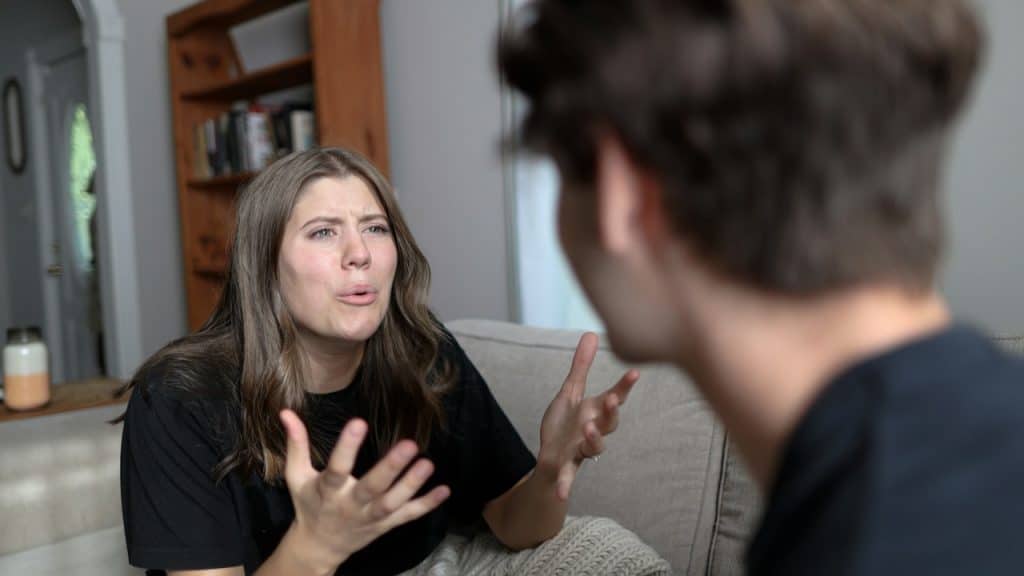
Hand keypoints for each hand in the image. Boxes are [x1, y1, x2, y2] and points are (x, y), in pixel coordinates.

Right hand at [278, 410, 449, 570]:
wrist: (319, 547)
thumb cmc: (309, 504)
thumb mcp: (297, 476)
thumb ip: (296, 444)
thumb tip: (286, 412)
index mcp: (327, 491)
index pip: (336, 468)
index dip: (346, 447)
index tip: (358, 422)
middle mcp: (350, 506)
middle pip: (371, 489)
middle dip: (390, 469)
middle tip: (409, 444)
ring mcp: (370, 518)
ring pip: (392, 504)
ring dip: (411, 485)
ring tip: (428, 464)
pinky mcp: (385, 525)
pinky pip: (408, 516)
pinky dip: (426, 505)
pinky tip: (444, 490)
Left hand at [538, 332, 638, 500]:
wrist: (550, 454)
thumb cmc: (564, 423)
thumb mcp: (570, 392)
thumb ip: (581, 365)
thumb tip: (591, 333)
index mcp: (595, 412)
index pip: (614, 398)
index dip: (624, 387)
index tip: (634, 373)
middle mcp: (593, 431)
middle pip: (609, 424)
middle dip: (611, 412)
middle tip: (611, 399)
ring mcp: (581, 450)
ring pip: (594, 448)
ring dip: (594, 440)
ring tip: (588, 429)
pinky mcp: (566, 465)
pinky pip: (568, 477)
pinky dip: (565, 486)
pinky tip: (561, 496)